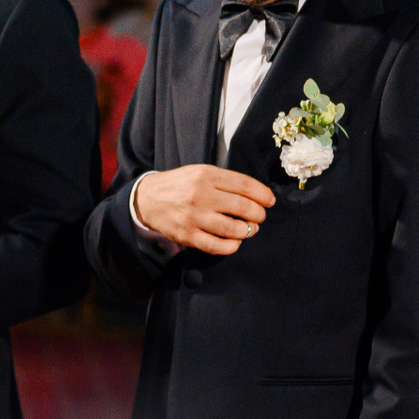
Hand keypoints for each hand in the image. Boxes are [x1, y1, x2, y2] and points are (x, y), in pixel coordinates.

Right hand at [131, 165, 275, 255]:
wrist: (148, 199)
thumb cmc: (181, 185)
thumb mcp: (201, 172)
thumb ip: (225, 181)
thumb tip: (256, 194)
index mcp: (206, 176)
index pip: (245, 185)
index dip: (263, 194)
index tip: (270, 201)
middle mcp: (201, 195)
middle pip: (243, 208)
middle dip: (258, 214)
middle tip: (260, 216)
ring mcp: (194, 217)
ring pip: (233, 229)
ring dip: (248, 230)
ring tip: (250, 228)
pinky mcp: (188, 236)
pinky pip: (217, 246)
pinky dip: (232, 246)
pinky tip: (236, 242)